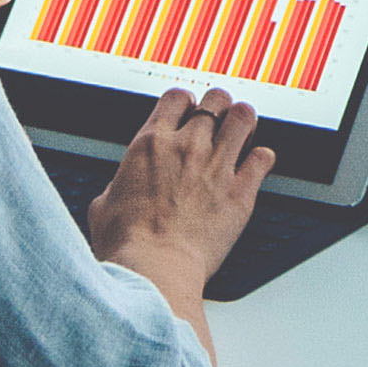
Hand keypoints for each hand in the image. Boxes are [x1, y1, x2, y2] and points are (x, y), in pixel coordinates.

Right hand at [87, 87, 272, 299]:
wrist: (153, 269)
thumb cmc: (127, 244)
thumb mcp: (104, 206)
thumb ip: (117, 187)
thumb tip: (117, 192)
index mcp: (151, 143)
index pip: (177, 97)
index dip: (186, 101)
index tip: (189, 112)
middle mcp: (187, 146)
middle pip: (216, 100)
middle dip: (220, 106)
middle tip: (220, 119)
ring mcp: (217, 166)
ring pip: (244, 117)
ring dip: (244, 122)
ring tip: (243, 131)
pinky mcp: (240, 192)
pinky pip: (263, 158)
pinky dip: (262, 158)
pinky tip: (257, 164)